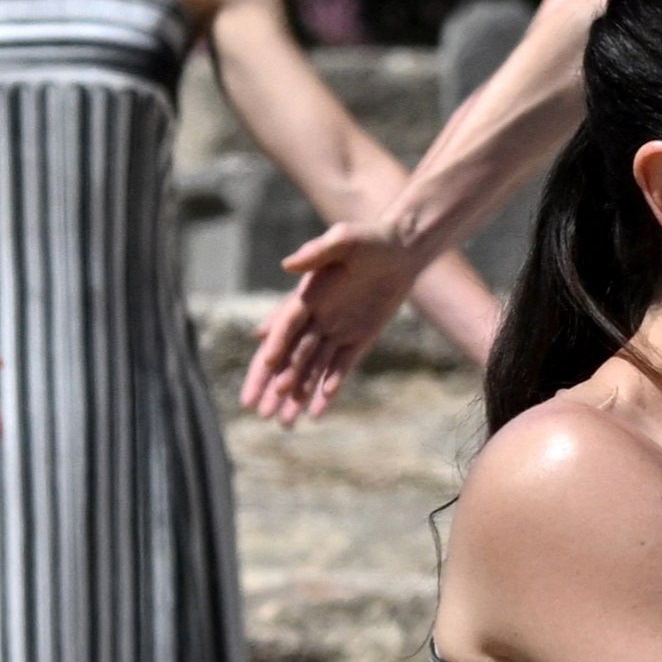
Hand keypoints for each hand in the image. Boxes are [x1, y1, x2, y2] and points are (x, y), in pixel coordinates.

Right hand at [245, 221, 424, 426]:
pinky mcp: (359, 338)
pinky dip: (328, 388)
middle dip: (275, 384)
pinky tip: (316, 412)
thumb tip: (289, 264)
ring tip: (283, 423)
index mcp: (307, 296)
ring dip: (297, 394)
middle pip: (291, 357)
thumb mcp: (345, 240)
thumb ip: (318, 252)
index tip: (265, 366)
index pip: (285, 329)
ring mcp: (337, 330)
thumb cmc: (371, 238)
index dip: (273, 350)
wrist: (402, 249)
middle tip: (259, 412)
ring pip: (312, 369)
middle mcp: (317, 317)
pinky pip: (341, 368)